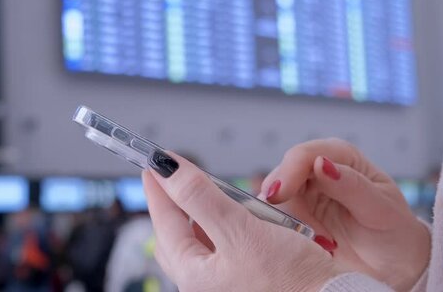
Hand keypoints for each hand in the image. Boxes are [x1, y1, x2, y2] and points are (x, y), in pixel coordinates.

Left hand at [143, 151, 345, 291]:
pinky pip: (225, 247)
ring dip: (204, 213)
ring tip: (209, 191)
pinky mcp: (245, 280)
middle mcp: (204, 283)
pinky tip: (239, 217)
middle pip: (177, 235)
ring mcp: (224, 283)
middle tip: (174, 177)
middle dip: (175, 203)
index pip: (164, 222)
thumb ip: (200, 197)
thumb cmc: (290, 279)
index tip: (153, 162)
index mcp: (193, 274)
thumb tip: (168, 169)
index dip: (158, 188)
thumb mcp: (239, 230)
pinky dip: (227, 226)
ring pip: (201, 241)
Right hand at [260, 139, 429, 291]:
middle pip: (282, 176)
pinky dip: (288, 233)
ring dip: (291, 223)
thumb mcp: (380, 210)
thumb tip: (320, 164)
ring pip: (275, 200)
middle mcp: (318, 168)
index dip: (287, 173)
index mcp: (341, 156)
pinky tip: (316, 245)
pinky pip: (276, 219)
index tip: (278, 197)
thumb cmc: (393, 232)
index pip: (303, 155)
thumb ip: (351, 186)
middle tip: (312, 235)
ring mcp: (304, 192)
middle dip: (288, 205)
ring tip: (324, 243)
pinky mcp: (295, 215)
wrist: (393, 263)